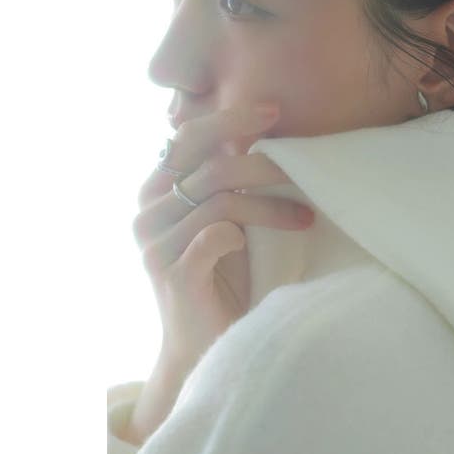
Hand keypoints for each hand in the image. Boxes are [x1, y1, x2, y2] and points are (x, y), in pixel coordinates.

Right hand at [132, 103, 313, 376]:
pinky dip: (241, 236)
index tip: (274, 109)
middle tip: (300, 166)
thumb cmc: (221, 279)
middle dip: (260, 161)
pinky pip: (215, 237)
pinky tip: (255, 245)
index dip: (230, 119)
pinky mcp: (174, 275)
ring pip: (221, 202)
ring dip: (271, 207)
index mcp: (157, 191)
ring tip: (305, 218)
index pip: (188, 137)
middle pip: (208, 165)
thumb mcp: (225, 223)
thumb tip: (264, 138)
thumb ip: (226, 185)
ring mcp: (156, 245)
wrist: (204, 344)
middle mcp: (148, 213)